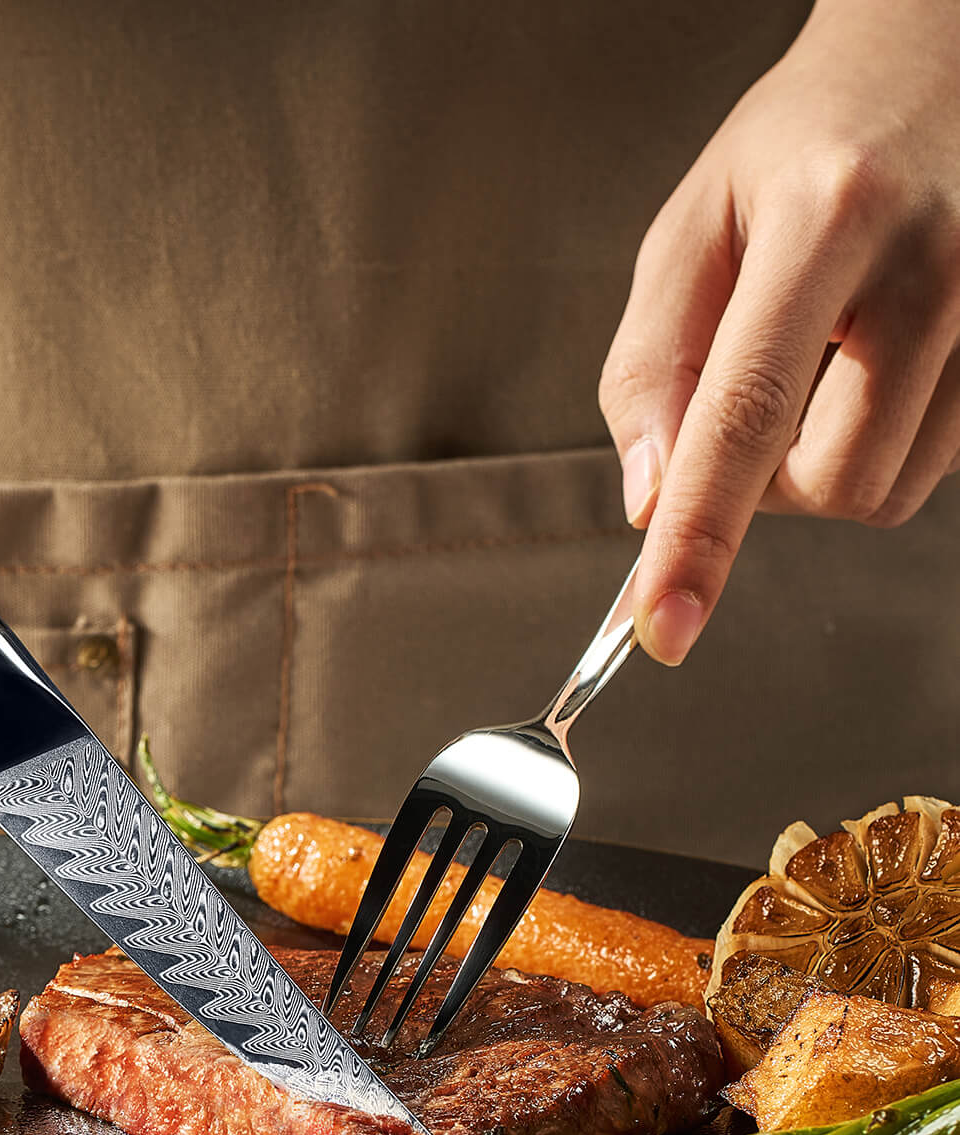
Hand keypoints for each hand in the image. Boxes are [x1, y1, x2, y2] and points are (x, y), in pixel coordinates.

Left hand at [599, 0, 959, 663]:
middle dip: (763, 485)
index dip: (699, 537)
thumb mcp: (689, 232)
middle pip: (830, 483)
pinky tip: (866, 364)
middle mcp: (935, 267)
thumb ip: (650, 366)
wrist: (934, 65)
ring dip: (818, 467)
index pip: (745, 418)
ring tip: (815, 363)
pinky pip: (931, 464)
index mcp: (829, 220)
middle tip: (746, 402)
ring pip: (885, 490)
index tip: (666, 626)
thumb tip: (646, 498)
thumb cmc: (795, 148)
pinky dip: (873, 445)